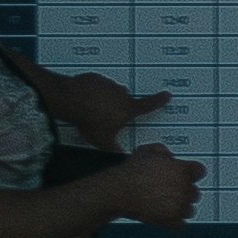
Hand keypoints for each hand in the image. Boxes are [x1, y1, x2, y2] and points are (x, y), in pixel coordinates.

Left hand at [37, 70, 163, 156]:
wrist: (71, 100)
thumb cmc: (90, 120)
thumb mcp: (103, 141)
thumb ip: (115, 149)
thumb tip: (123, 159)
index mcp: (127, 108)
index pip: (148, 105)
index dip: (158, 101)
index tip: (166, 95)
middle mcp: (120, 93)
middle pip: (126, 98)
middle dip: (121, 105)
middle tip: (110, 115)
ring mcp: (107, 84)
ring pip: (112, 91)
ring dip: (107, 98)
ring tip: (94, 110)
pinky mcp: (94, 79)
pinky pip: (97, 85)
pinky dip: (94, 92)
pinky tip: (85, 101)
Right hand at [109, 147, 204, 230]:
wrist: (121, 190)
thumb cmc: (132, 172)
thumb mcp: (148, 150)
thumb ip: (164, 152)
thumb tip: (167, 156)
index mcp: (183, 170)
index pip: (200, 171)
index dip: (192, 172)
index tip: (186, 174)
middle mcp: (184, 188)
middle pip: (195, 192)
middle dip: (185, 191)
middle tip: (172, 190)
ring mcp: (179, 206)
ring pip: (190, 210)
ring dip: (181, 208)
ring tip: (168, 204)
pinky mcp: (171, 221)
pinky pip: (180, 225)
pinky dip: (174, 223)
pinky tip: (165, 216)